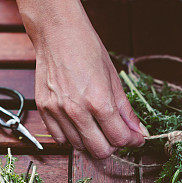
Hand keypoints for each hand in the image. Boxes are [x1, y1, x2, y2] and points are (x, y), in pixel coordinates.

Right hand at [33, 17, 146, 157]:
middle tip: (116, 133)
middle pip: (99, 150)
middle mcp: (77, 110)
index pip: (120, 138)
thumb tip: (137, 131)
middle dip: (113, 145)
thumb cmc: (87, 49)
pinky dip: (72, 136)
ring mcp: (57, 111)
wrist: (57, 32)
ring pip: (79, 146)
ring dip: (92, 141)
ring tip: (97, 125)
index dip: (132, 140)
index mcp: (99, 101)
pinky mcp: (44, 109)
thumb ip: (125, 109)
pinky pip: (59, 138)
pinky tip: (79, 124)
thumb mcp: (113, 78)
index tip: (136, 138)